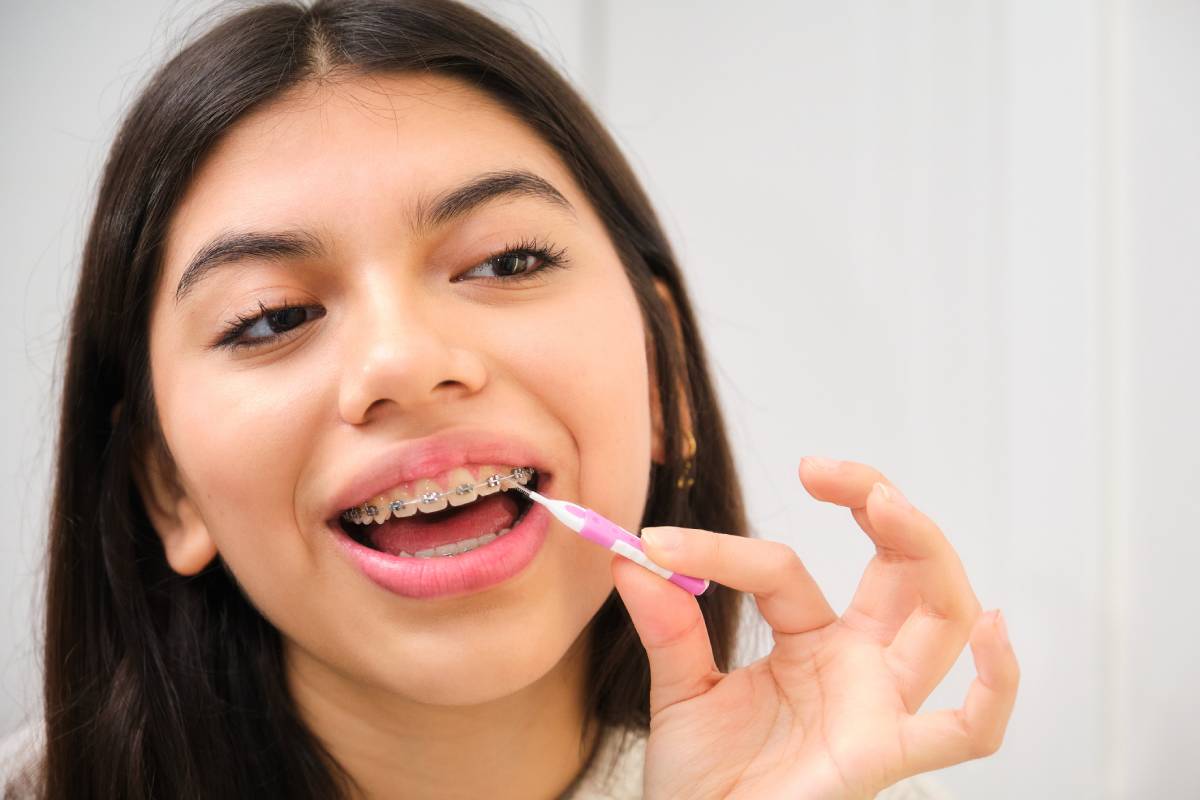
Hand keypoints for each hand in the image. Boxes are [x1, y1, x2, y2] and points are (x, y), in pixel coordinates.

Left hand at [611, 457, 1019, 799]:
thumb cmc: (701, 784)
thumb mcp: (680, 691)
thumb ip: (668, 626)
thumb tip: (633, 554)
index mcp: (811, 642)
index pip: (785, 569)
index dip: (721, 552)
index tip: (655, 543)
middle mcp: (858, 665)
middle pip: (903, 571)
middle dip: (881, 507)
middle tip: (826, 470)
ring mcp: (879, 705)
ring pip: (941, 619)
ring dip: (928, 554)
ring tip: (887, 505)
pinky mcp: (887, 754)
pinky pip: (970, 731)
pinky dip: (996, 684)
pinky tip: (992, 629)